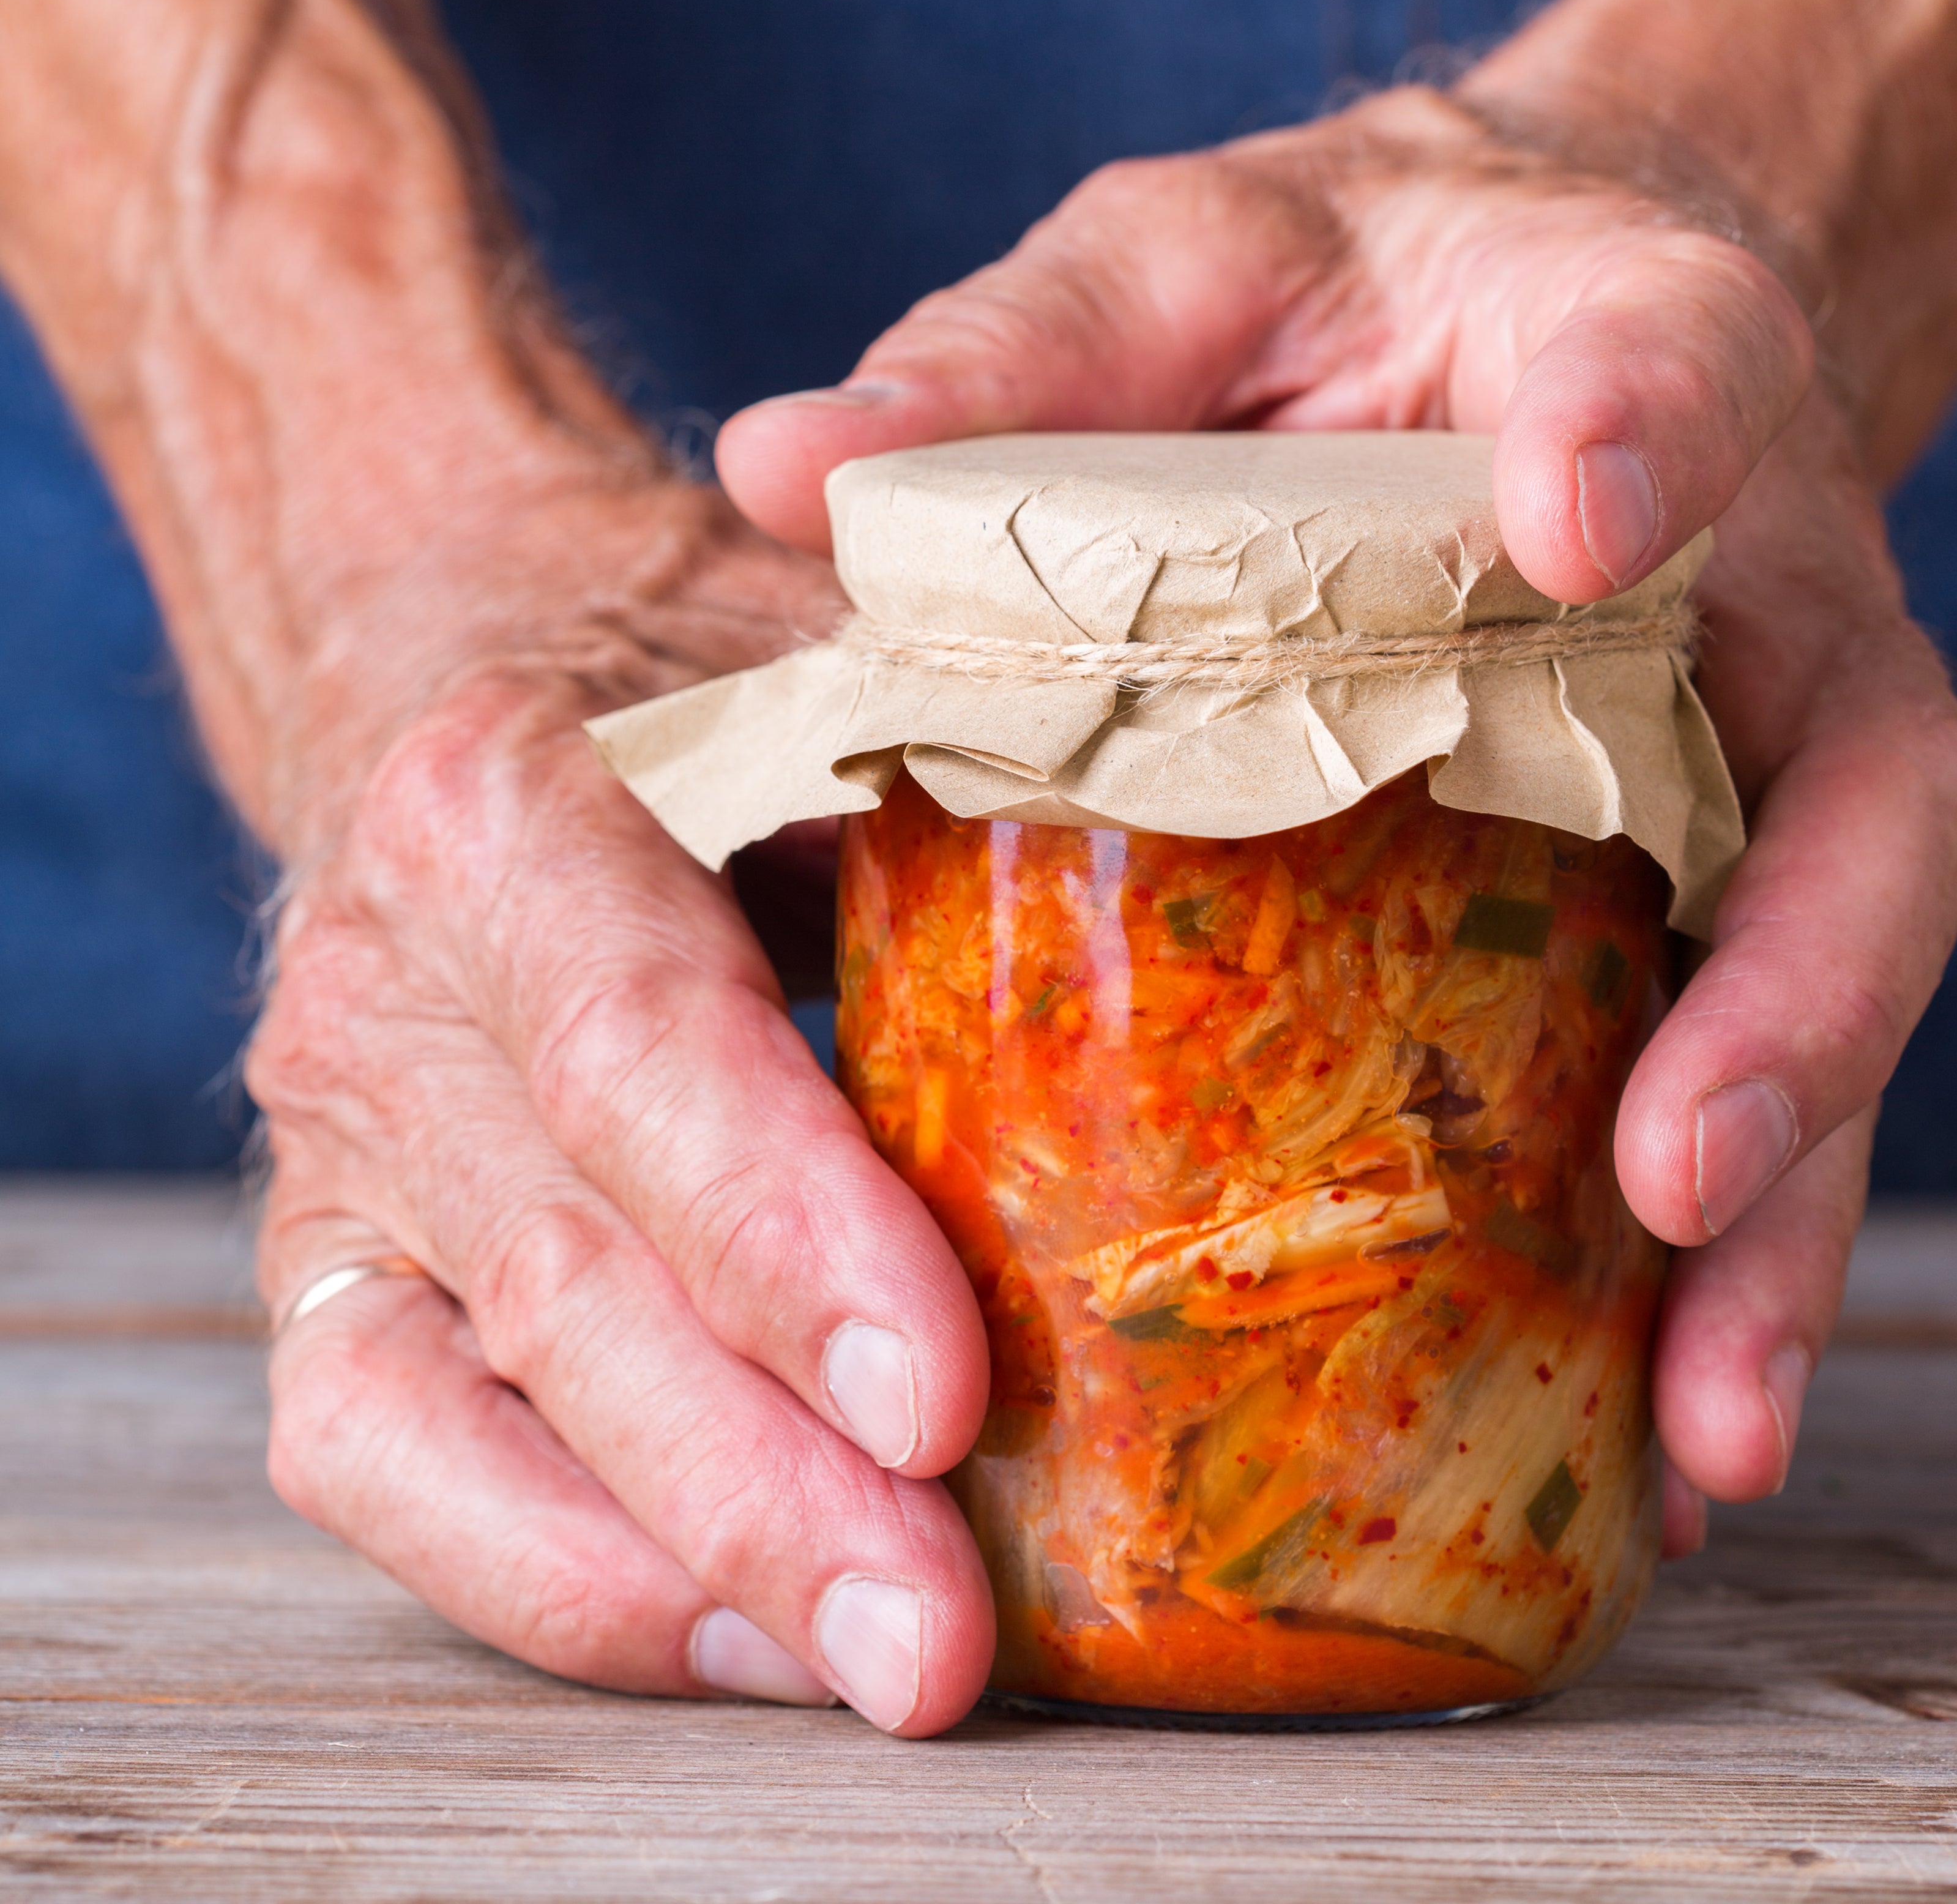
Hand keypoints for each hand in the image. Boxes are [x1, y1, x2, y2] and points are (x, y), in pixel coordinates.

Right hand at [248, 486, 1000, 1732]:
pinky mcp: (333, 1256)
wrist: (467, 634)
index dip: (784, 1233)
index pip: (640, 1046)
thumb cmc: (697, 655)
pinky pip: (383, 1455)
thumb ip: (975, 738)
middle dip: (761, 1477)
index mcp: (503, 806)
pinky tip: (731, 1642)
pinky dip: (546, 1573)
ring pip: (452, 1402)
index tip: (943, 1396)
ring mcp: (342, 1143)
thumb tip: (1273, 827)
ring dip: (674, 1562)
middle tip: (941, 1639)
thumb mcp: (823, 648)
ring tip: (876, 1673)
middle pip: (566, 1270)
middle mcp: (385, 987)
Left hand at [715, 86, 1956, 1542]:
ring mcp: (1770, 753)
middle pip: (1860, 786)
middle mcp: (1758, 579)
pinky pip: (1774, 1064)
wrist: (1518, 323)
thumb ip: (1020, 358)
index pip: (1667, 366)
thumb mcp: (1178, 273)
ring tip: (1703, 1424)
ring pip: (1847, 979)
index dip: (1640, 436)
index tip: (1578, 508)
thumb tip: (780, 463)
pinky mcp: (1731, 876)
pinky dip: (1732, 1254)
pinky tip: (1654, 1432)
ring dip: (1794, 1206)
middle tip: (1681, 1175)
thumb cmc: (1337, 295)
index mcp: (1620, 350)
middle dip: (1798, 991)